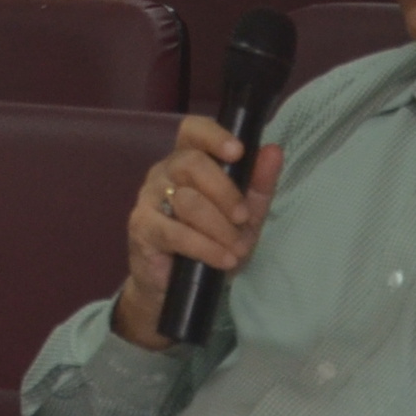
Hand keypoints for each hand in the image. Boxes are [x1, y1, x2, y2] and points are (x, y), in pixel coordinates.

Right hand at [110, 115, 286, 351]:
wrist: (176, 285)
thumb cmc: (212, 241)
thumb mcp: (246, 215)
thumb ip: (259, 184)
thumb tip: (273, 150)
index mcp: (187, 159)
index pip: (192, 130)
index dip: (213, 135)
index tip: (237, 151)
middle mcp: (164, 172)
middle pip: (191, 163)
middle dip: (225, 192)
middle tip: (243, 218)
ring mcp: (148, 198)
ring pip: (187, 200)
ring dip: (219, 228)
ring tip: (236, 249)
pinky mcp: (142, 227)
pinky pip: (176, 232)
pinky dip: (206, 248)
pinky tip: (224, 260)